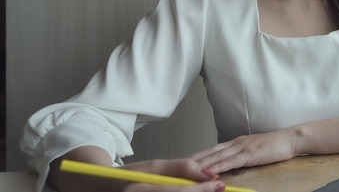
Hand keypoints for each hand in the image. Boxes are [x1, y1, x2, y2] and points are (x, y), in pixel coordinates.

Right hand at [50, 148, 225, 191]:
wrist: (101, 188)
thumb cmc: (128, 176)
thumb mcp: (154, 166)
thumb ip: (181, 168)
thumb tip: (209, 173)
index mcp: (139, 190)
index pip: (177, 191)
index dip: (201, 190)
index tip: (220, 185)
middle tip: (219, 190)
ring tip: (207, 190)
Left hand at [190, 130, 299, 173]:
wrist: (291, 139)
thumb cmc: (275, 145)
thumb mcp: (255, 149)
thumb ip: (242, 155)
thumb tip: (231, 163)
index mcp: (237, 142)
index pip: (213, 149)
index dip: (198, 155)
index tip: (185, 161)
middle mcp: (237, 143)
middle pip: (210, 152)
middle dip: (194, 160)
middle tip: (179, 166)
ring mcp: (243, 148)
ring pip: (217, 157)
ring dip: (202, 164)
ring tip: (188, 171)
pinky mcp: (250, 155)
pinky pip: (232, 162)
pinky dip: (220, 167)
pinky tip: (212, 172)